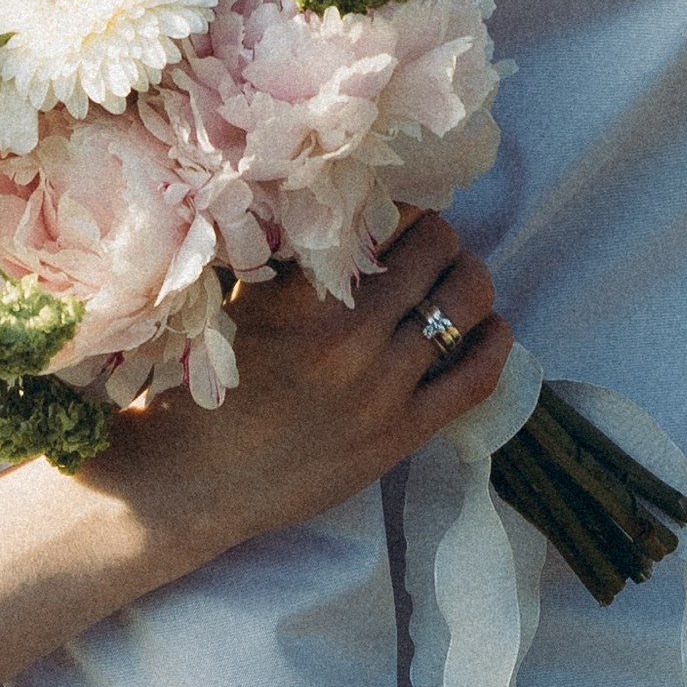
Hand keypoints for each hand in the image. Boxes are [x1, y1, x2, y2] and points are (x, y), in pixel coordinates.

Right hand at [92, 214, 509, 566]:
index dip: (403, 205)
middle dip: (438, 236)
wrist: (191, 481)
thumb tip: (349, 207)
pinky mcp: (401, 435)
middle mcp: (352, 335)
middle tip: (429, 241)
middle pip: (435, 249)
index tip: (400, 210)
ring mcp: (382, 388)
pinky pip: (474, 378)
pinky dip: (494, 342)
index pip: (387, 217)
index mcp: (307, 295)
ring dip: (469, 276)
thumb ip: (296, 260)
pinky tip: (490, 326)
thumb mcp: (243, 302)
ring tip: (459, 274)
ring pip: (463, 304)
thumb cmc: (205, 387)